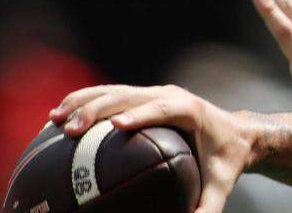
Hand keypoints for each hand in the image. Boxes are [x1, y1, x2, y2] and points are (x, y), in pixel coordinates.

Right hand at [49, 85, 252, 212]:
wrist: (238, 134)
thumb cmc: (228, 160)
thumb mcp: (221, 185)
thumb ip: (208, 208)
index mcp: (191, 111)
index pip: (163, 109)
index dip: (140, 115)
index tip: (116, 125)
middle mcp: (171, 95)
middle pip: (129, 96)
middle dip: (97, 108)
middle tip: (69, 128)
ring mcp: (156, 93)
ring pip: (114, 91)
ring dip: (83, 101)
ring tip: (53, 120)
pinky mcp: (145, 97)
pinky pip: (111, 95)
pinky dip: (84, 102)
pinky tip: (59, 118)